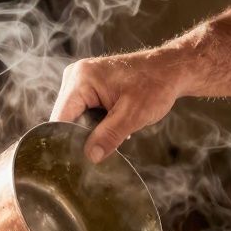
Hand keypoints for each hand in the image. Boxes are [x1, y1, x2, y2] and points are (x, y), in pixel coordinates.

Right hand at [50, 49, 187, 162]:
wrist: (169, 70)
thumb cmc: (155, 85)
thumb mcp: (133, 115)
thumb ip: (109, 136)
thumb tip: (90, 156)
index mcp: (81, 79)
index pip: (61, 118)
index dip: (68, 140)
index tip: (80, 159)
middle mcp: (75, 76)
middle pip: (66, 119)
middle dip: (83, 136)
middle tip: (104, 148)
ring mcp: (80, 80)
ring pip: (74, 118)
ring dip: (91, 130)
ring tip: (115, 130)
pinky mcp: (87, 87)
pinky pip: (83, 112)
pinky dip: (96, 123)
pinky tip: (114, 125)